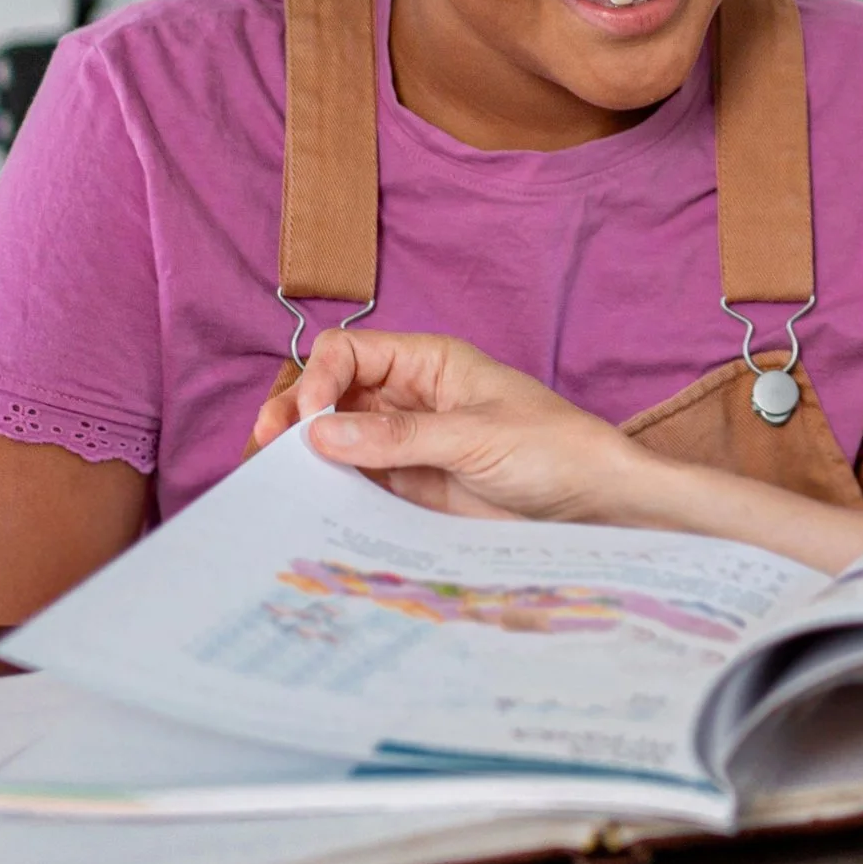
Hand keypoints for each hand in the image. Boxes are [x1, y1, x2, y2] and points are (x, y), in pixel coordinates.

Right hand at [247, 328, 647, 522]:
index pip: (350, 353)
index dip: (319, 380)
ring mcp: (408, 445)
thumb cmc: (554, 449)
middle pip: (332, 395)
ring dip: (306, 458)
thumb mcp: (477, 437)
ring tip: (274, 485)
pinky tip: (309, 509)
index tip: (308, 422)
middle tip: (267, 453)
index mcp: (429, 363)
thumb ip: (400, 438)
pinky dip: (331, 491)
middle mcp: (410, 399)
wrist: (595, 505)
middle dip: (296, 417)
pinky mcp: (412, 488)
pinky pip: (359, 483)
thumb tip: (320, 433)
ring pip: (338, 442)